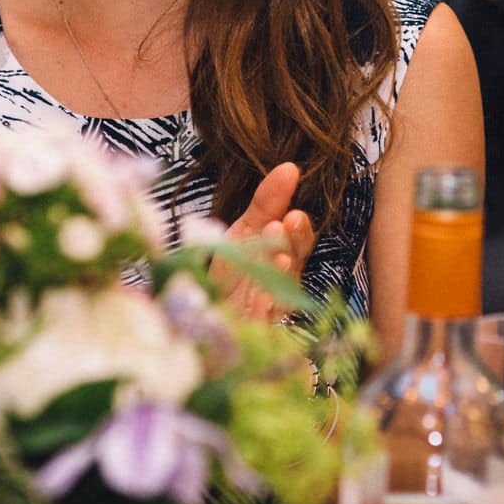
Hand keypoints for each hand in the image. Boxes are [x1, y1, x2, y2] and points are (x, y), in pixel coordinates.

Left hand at [212, 162, 315, 322]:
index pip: (299, 244)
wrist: (203, 317)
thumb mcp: (245, 231)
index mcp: (283, 259)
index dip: (300, 231)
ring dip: (280, 273)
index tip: (293, 214)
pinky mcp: (255, 337)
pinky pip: (264, 326)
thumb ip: (267, 201)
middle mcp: (283, 286)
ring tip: (277, 254)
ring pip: (283, 294)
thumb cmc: (231, 274)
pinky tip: (259, 297)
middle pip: (296, 266)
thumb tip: (290, 167)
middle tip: (284, 224)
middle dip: (292, 246)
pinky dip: (262, 311)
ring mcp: (270, 314)